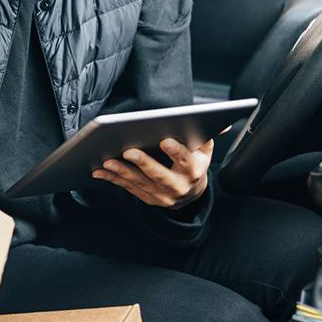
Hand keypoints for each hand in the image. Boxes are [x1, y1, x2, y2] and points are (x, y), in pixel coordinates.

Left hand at [91, 137, 213, 209]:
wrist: (191, 194)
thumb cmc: (195, 164)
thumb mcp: (204, 151)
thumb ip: (207, 135)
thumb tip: (221, 122)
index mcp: (194, 171)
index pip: (186, 160)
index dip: (176, 151)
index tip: (164, 140)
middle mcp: (179, 186)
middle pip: (160, 175)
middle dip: (143, 163)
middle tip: (128, 150)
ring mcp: (162, 196)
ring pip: (140, 183)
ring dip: (122, 172)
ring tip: (107, 160)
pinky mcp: (148, 199)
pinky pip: (128, 189)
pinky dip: (113, 179)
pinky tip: (99, 171)